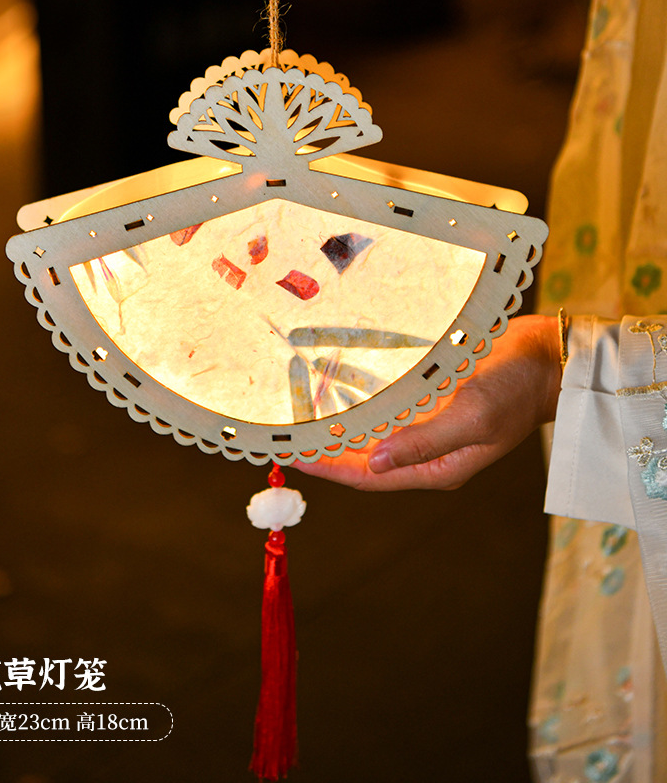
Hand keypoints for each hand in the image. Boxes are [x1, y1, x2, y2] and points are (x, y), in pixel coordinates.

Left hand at [293, 315, 561, 490]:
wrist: (549, 358)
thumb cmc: (516, 388)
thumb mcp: (472, 417)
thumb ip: (422, 442)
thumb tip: (373, 462)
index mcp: (436, 467)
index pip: (369, 476)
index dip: (328, 468)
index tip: (293, 456)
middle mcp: (427, 454)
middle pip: (365, 462)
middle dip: (327, 453)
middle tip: (287, 439)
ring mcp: (429, 431)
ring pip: (372, 440)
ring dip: (339, 434)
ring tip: (301, 423)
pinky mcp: (431, 407)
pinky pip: (387, 416)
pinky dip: (361, 413)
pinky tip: (339, 400)